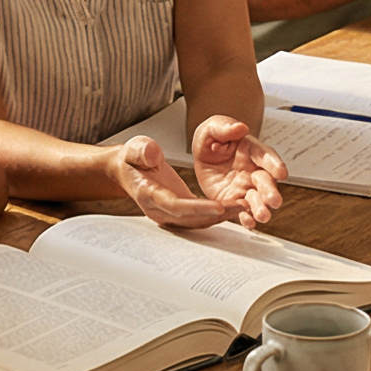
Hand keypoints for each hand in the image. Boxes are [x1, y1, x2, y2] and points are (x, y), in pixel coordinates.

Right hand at [109, 135, 240, 228]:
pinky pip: (198, 219)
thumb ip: (143, 151)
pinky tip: (234, 208)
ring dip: (220, 218)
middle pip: (190, 219)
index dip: (198, 208)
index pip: (175, 205)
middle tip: (242, 207)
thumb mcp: (135, 147)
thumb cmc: (132, 158)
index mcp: (148, 193)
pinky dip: (216, 216)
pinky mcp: (177, 214)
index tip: (219, 206)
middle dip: (217, 216)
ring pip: (196, 222)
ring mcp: (167, 215)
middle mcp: (158, 209)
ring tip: (244, 208)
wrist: (126, 170)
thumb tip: (152, 155)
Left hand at [190, 115, 287, 227]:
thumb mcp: (212, 128)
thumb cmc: (212, 138)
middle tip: (274, 201)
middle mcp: (254, 170)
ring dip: (262, 208)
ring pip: (259, 200)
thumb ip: (224, 128)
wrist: (202, 157)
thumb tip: (239, 128)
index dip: (274, 164)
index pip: (266, 156)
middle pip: (267, 182)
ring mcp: (247, 188)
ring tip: (263, 216)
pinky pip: (244, 212)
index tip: (281, 172)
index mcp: (252, 150)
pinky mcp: (236, 201)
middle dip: (271, 192)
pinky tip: (248, 223)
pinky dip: (247, 218)